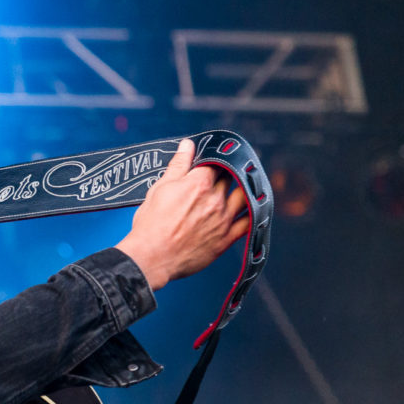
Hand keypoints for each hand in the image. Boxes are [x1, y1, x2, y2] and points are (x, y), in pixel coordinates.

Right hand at [115, 138, 249, 290]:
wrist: (151, 258)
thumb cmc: (151, 225)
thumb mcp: (159, 189)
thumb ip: (178, 165)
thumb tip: (187, 145)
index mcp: (198, 183)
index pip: (215, 162)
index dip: (211, 161)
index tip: (208, 165)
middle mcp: (215, 199)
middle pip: (230, 178)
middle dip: (225, 175)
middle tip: (217, 178)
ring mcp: (223, 220)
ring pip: (244, 196)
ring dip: (243, 190)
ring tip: (238, 189)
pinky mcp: (226, 239)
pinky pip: (249, 223)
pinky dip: (253, 214)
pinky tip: (251, 210)